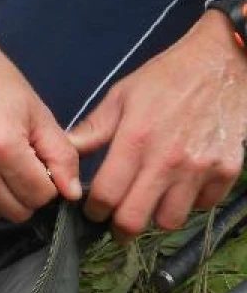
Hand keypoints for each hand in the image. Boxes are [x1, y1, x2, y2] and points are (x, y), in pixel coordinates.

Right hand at [0, 38, 83, 222]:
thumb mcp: (38, 112)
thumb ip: (60, 155)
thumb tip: (71, 194)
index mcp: (4, 147)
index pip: (40, 195)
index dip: (50, 184)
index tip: (44, 165)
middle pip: (16, 210)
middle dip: (29, 195)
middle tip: (27, 168)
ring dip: (5, 198)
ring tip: (5, 170)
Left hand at [68, 10, 246, 243]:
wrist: (222, 62)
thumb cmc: (167, 77)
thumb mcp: (122, 96)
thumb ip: (93, 130)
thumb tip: (65, 152)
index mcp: (136, 141)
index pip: (106, 195)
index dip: (94, 210)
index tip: (93, 211)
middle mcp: (168, 160)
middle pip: (135, 219)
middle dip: (119, 229)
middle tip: (115, 226)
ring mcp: (200, 168)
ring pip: (170, 221)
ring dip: (155, 217)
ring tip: (149, 204)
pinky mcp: (227, 171)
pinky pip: (203, 205)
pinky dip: (190, 204)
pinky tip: (180, 188)